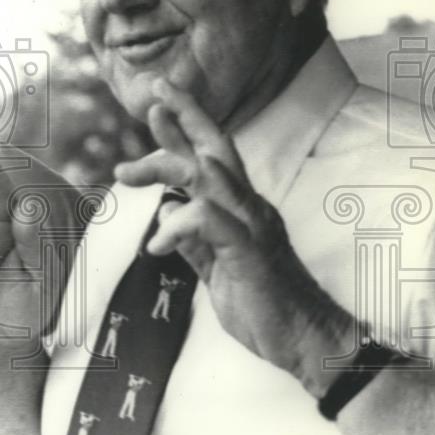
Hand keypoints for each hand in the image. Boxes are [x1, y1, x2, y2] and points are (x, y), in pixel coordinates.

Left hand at [114, 78, 353, 392]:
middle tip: (152, 92)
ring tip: (125, 171)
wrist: (309, 342)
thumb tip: (166, 216)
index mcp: (242, 209)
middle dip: (185, 114)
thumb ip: (195, 240)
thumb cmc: (264, 304)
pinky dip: (176, 225)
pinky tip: (155, 247)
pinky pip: (208, 220)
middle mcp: (249, 207)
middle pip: (216, 148)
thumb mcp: (217, 268)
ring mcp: (252, 226)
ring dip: (167, 162)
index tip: (156, 107)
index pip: (213, 156)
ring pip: (210, 175)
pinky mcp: (249, 250)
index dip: (186, 129)